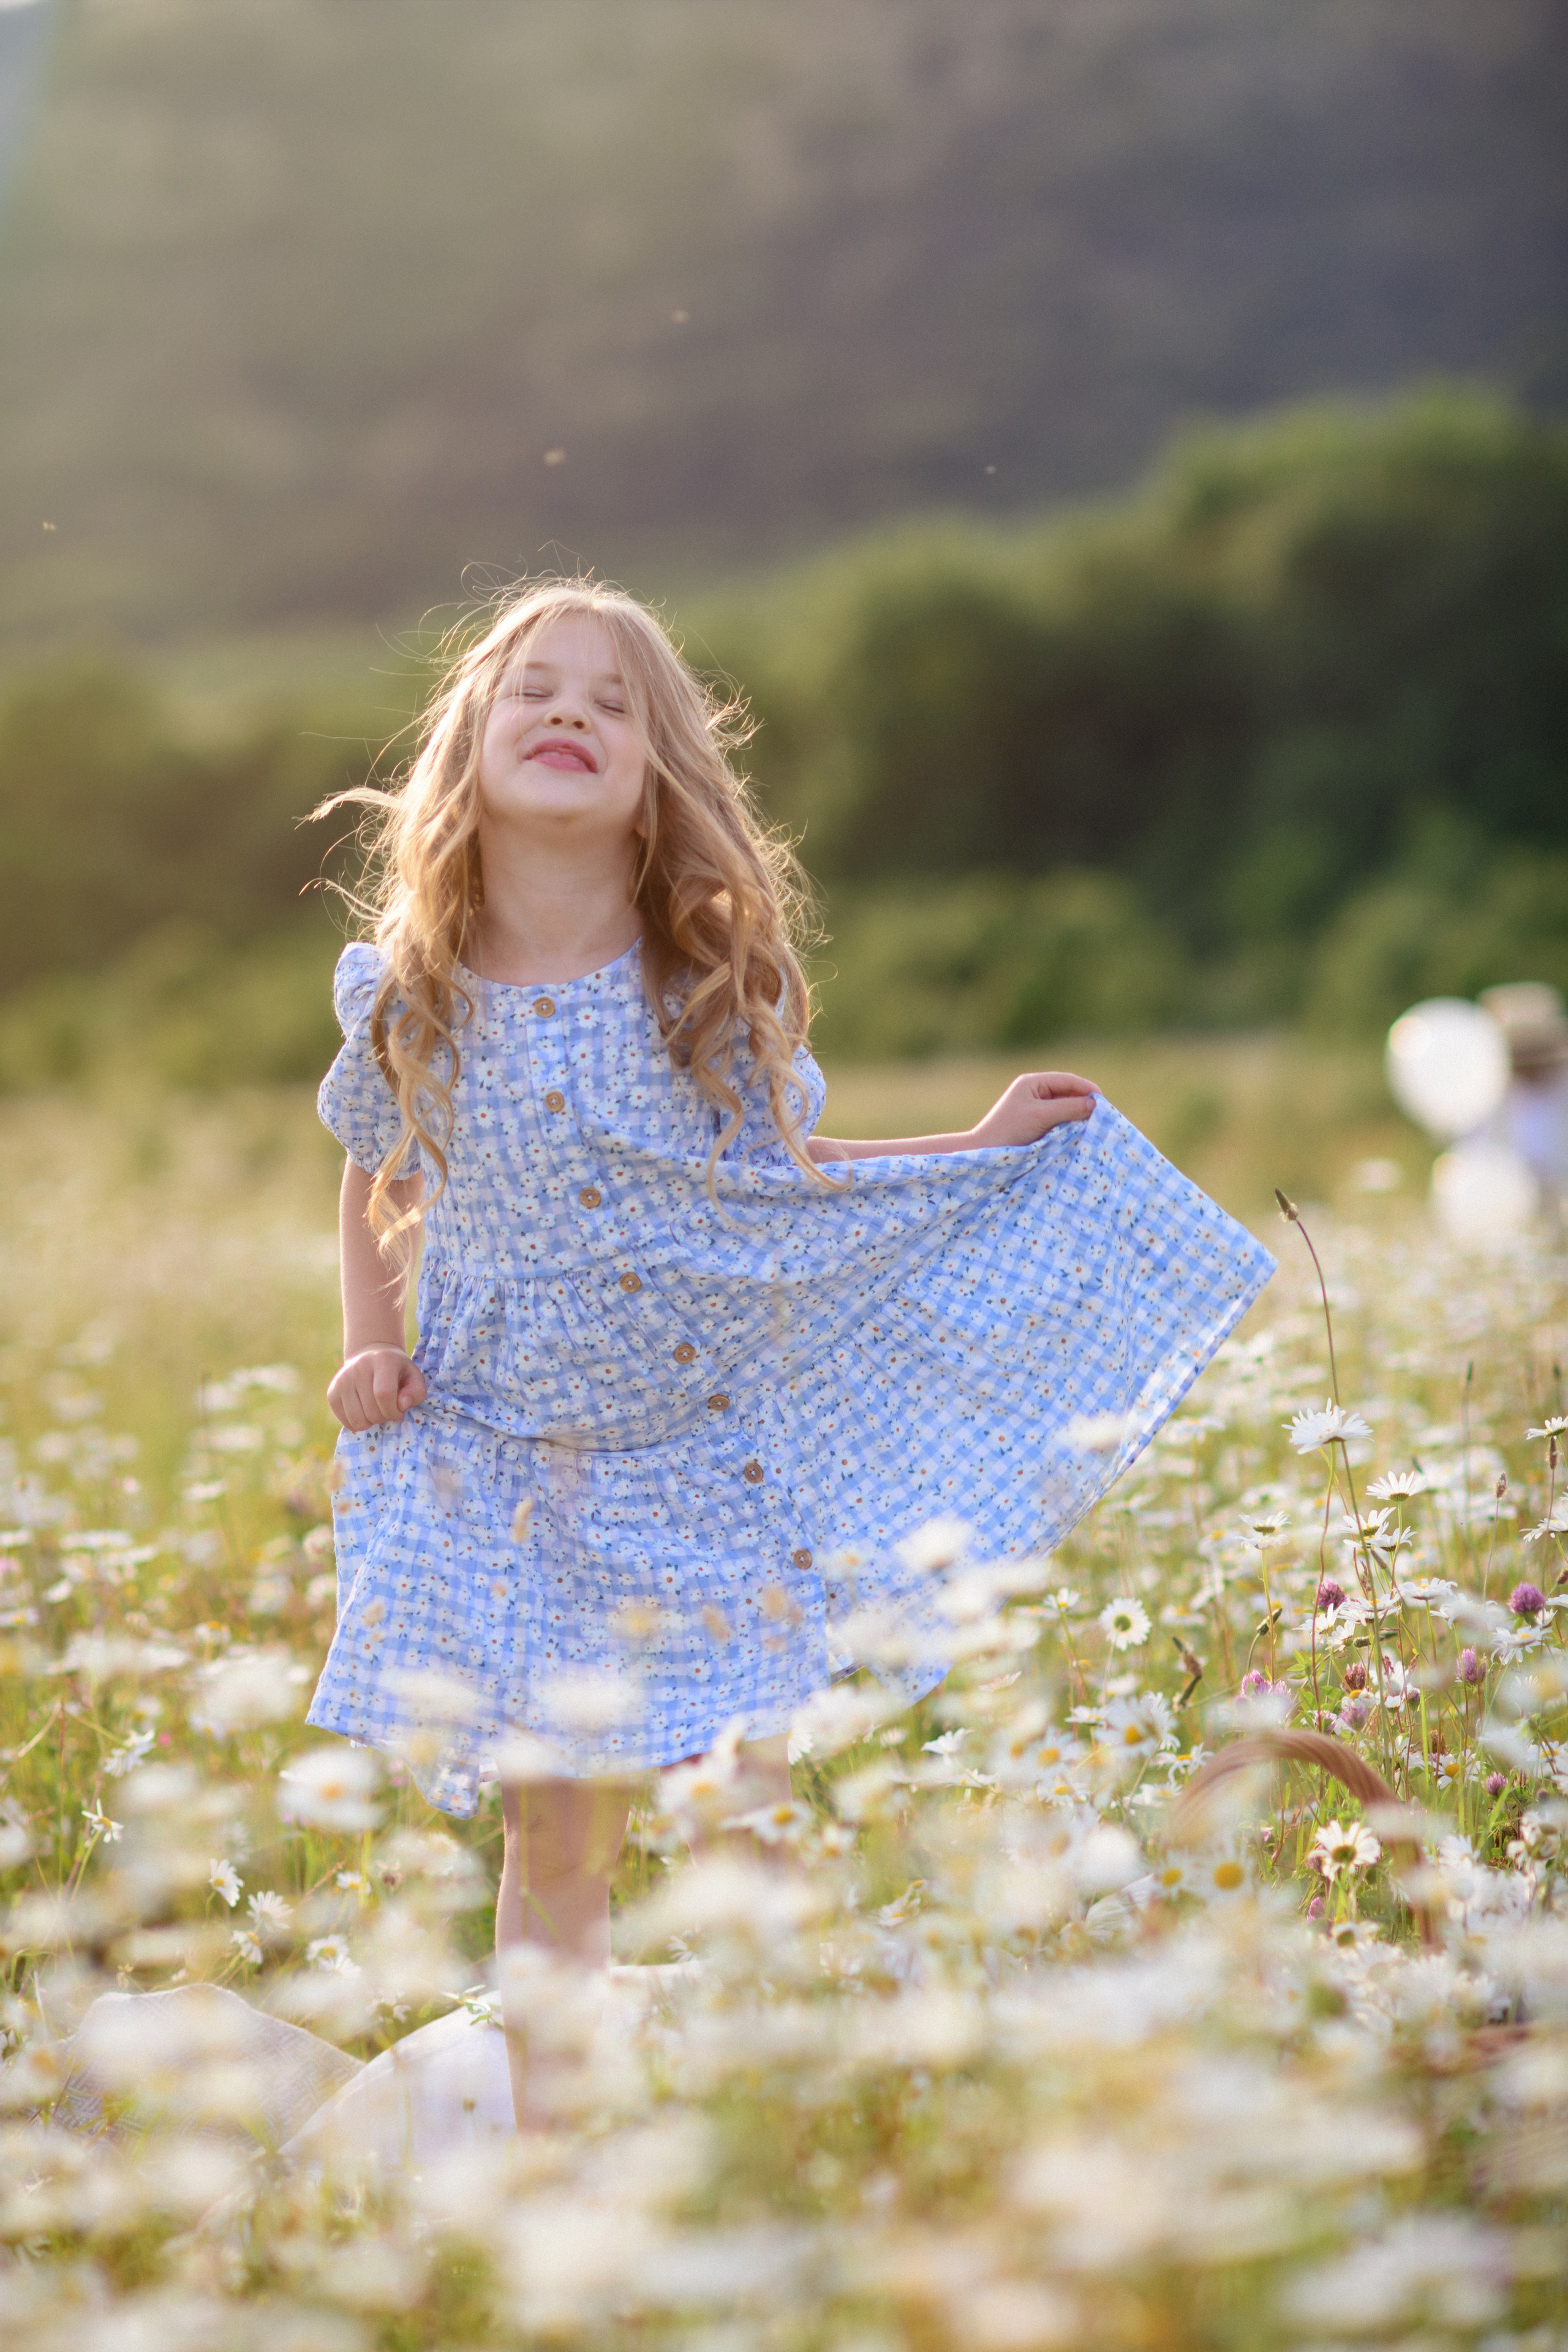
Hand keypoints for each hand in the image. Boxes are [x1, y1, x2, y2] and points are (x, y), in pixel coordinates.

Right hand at [328, 1347, 426, 1431]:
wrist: (371, 1357)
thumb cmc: (397, 1371)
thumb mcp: (414, 1377)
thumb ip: (416, 1392)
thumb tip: (403, 1405)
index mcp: (382, 1361)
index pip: (384, 1394)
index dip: (393, 1410)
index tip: (399, 1412)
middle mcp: (358, 1367)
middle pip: (371, 1410)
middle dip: (384, 1418)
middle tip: (388, 1410)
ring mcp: (342, 1379)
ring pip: (356, 1419)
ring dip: (370, 1422)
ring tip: (376, 1411)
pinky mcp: (332, 1392)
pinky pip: (344, 1421)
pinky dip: (357, 1423)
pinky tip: (364, 1411)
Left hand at [969, 1070, 1097, 1147]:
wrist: (984, 1153)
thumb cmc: (1009, 1130)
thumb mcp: (1041, 1116)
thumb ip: (1068, 1108)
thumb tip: (1095, 1105)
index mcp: (1032, 1083)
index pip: (1067, 1080)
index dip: (1087, 1089)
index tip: (1104, 1104)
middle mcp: (1035, 1093)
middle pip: (1068, 1093)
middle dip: (1085, 1103)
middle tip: (1104, 1117)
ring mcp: (1035, 1109)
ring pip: (1065, 1108)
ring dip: (1079, 1116)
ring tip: (1095, 1126)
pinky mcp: (1036, 1125)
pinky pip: (1059, 1121)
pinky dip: (1071, 1126)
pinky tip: (1080, 1134)